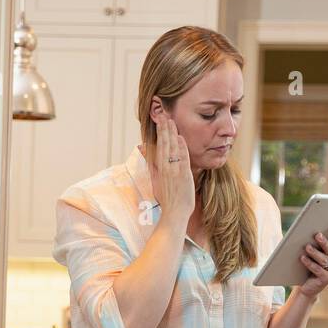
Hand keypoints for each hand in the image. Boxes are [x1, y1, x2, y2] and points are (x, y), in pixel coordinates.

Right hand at [148, 108, 194, 225]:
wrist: (174, 214)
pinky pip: (182, 159)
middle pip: (164, 144)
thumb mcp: (156, 182)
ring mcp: (174, 171)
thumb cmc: (167, 200)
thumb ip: (152, 166)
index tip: (160, 120)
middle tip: (163, 114)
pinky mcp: (183, 176)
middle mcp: (165, 168)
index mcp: (159, 169)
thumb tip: (144, 153)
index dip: (159, 132)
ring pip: (172, 149)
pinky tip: (180, 138)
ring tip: (170, 120)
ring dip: (171, 134)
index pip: (159, 146)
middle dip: (164, 128)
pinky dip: (181, 148)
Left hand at [297, 225, 327, 298]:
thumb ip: (317, 242)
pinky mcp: (327, 279)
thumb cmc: (311, 264)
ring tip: (307, 247)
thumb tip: (312, 231)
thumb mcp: (315, 252)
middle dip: (324, 242)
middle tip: (317, 235)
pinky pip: (318, 270)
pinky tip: (302, 258)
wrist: (308, 285)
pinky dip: (310, 263)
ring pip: (325, 260)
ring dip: (315, 252)